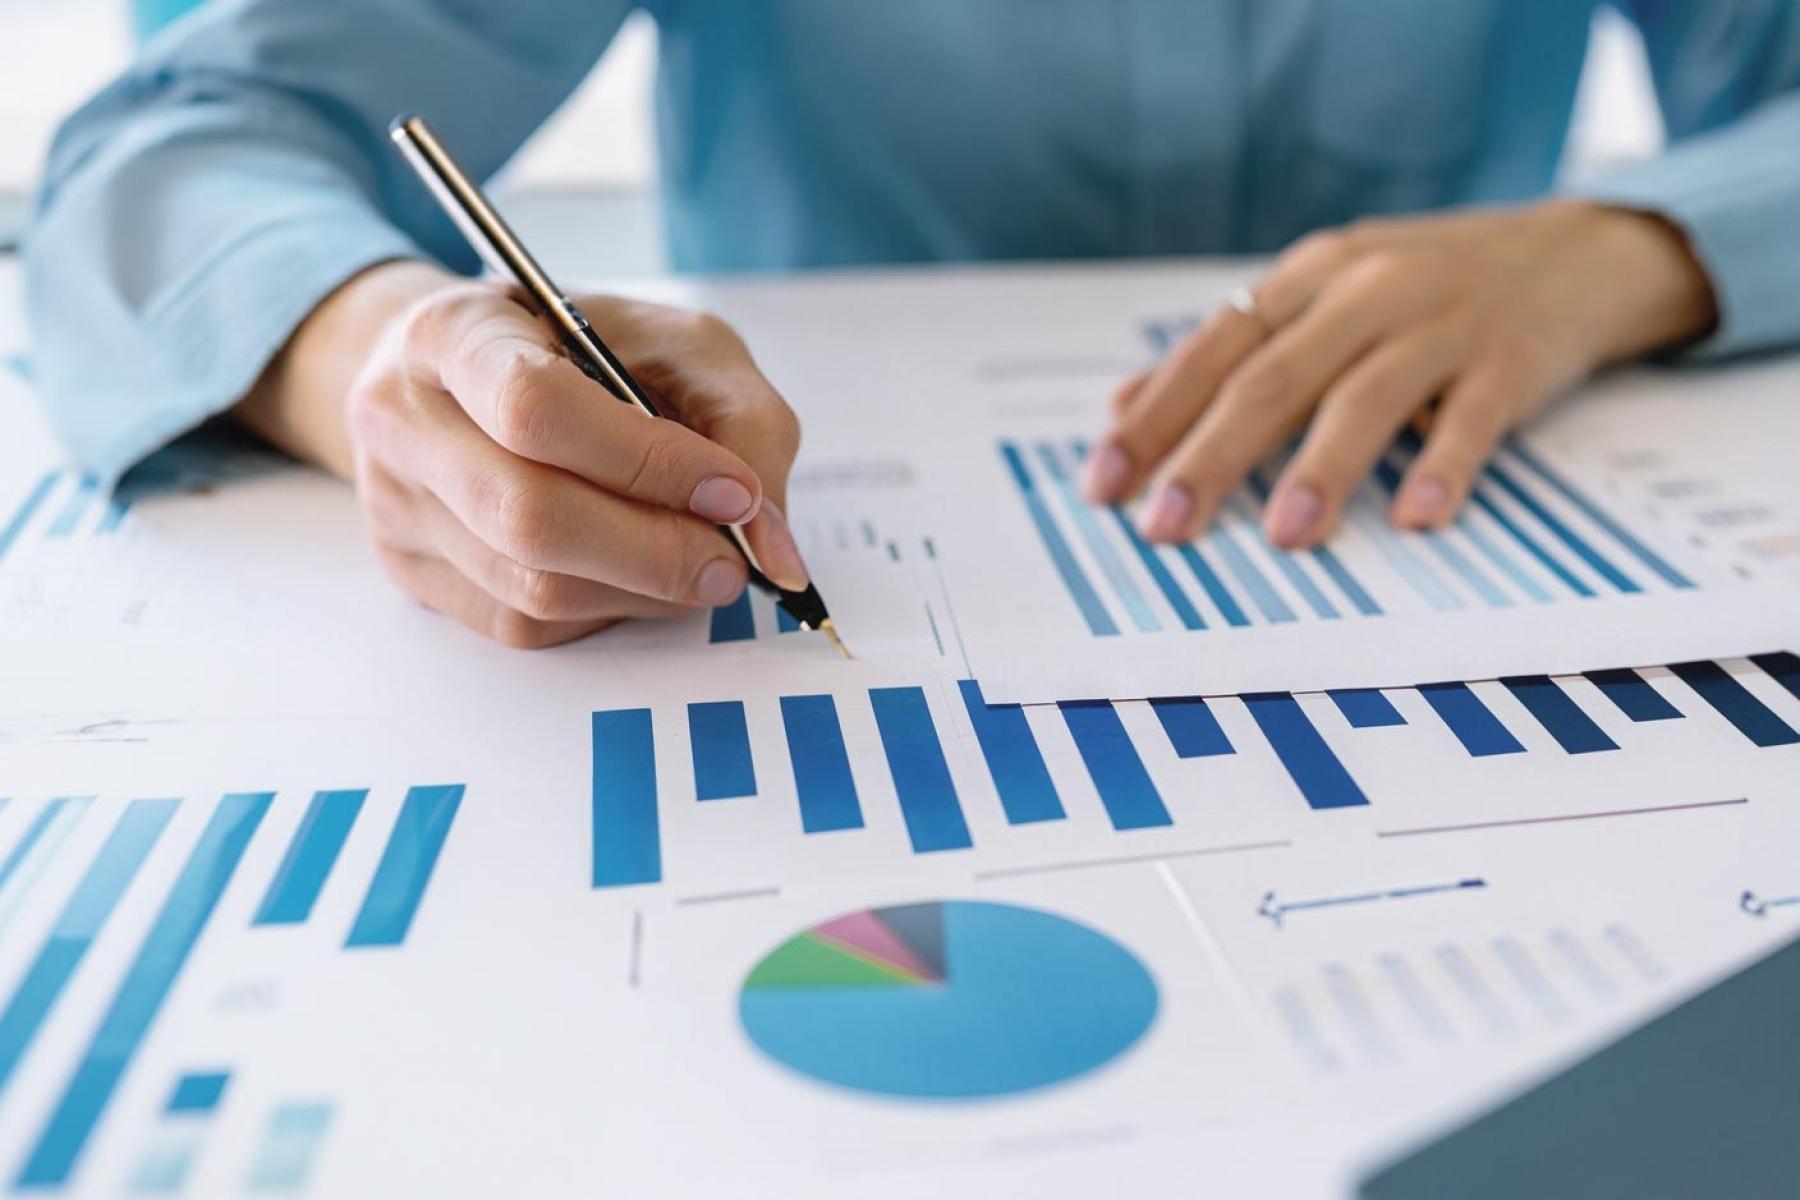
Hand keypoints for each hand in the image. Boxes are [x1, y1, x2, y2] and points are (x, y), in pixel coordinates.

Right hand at [240, 262, 805, 646]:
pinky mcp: (414, 575)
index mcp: (454, 332)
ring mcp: (395, 505)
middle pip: (529, 516)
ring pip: (531, 587)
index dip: (648, 463)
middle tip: (731, 562)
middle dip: (656, 550)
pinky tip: (635, 575)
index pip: (537, 408)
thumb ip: (746, 424)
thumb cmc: (582, 350)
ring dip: (641, 591)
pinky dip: (605, 611)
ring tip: (697, 565)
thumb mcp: (679, 345)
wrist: (467, 375)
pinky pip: (524, 624)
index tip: (734, 492)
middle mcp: (402, 418)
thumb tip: (776, 551)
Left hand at [1082, 200, 1717, 547]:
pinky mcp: (1512, 359)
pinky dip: (1443, 465)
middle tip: (1165, 529)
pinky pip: (1473, 418)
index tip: (1103, 484)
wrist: (1578, 252)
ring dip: (1322, 468)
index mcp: (1308, 278)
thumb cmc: (1424, 288)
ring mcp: (1444, 322)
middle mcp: (1366, 291)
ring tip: (1284, 537)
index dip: (1154, 417)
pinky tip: (1415, 517)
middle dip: (1211, 456)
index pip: (1213, 350)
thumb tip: (1121, 406)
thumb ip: (1230, 352)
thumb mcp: (1322, 298)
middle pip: (1273, 378)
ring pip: (1367, 395)